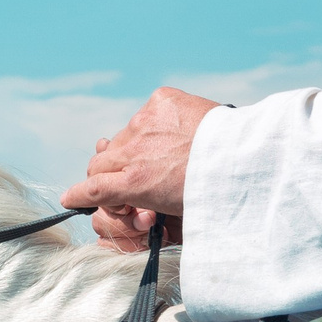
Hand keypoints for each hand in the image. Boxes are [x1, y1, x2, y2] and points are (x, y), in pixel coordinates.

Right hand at [61, 87, 220, 252]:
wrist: (250, 157)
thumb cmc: (218, 195)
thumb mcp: (176, 220)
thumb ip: (146, 218)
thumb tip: (132, 215)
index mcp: (136, 184)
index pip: (90, 189)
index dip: (79, 195)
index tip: (71, 198)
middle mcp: (134, 152)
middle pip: (99, 163)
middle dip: (107, 176)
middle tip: (126, 183)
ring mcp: (145, 122)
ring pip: (122, 138)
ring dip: (134, 150)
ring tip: (163, 158)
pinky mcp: (161, 101)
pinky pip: (146, 114)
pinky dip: (155, 125)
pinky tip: (177, 135)